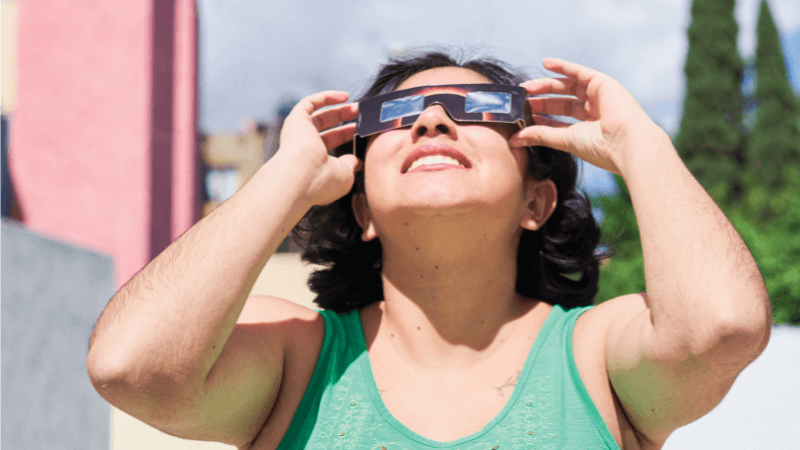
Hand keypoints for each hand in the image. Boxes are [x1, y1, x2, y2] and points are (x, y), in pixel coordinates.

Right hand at [278, 91, 360, 205]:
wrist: (303, 177)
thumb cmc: (324, 181)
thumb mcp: (345, 175)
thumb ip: (351, 165)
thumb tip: (358, 161)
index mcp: (313, 161)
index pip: (330, 142)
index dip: (346, 134)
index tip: (362, 129)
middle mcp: (303, 146)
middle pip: (326, 127)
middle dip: (344, 119)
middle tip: (361, 114)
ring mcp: (298, 132)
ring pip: (319, 115)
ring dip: (339, 109)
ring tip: (358, 106)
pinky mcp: (295, 120)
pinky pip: (310, 103)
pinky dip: (326, 97)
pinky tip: (345, 96)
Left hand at [509, 58, 660, 175]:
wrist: (626, 142)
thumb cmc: (600, 148)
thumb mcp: (565, 141)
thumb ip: (540, 136)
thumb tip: (514, 140)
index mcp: (588, 129)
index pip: (558, 120)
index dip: (540, 116)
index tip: (521, 116)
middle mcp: (595, 111)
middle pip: (560, 102)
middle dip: (539, 101)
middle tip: (519, 101)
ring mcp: (599, 96)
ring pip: (567, 87)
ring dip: (545, 85)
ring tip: (525, 88)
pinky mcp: (602, 83)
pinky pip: (579, 71)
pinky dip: (563, 66)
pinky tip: (545, 63)